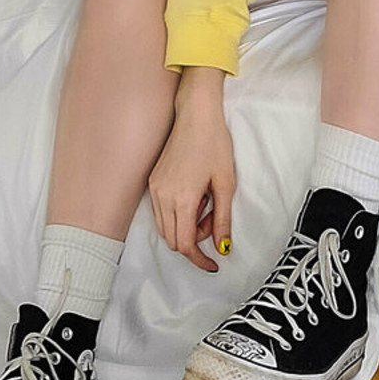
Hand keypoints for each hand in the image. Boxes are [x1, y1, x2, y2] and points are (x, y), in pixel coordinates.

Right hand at [148, 101, 235, 273]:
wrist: (196, 115)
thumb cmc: (214, 144)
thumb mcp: (225, 184)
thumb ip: (222, 220)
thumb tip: (222, 248)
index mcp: (181, 199)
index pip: (184, 245)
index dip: (199, 259)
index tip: (213, 264)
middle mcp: (162, 197)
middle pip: (173, 240)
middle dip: (194, 240)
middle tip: (213, 219)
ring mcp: (155, 188)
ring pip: (165, 228)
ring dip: (185, 227)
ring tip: (205, 203)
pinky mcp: (153, 181)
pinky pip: (160, 212)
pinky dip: (176, 215)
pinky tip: (194, 195)